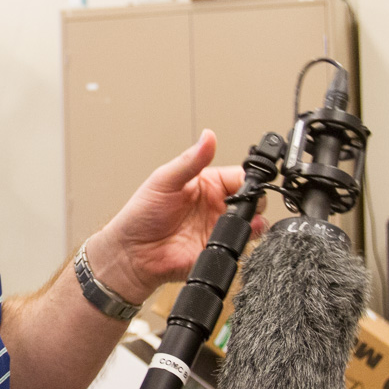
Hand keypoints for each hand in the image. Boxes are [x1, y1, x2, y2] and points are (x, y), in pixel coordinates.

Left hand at [86, 129, 265, 302]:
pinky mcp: (217, 248)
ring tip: (241, 219)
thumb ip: (190, 161)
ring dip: (253, 220)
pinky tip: (237, 235)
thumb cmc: (141, 214)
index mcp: (206, 183)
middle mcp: (215, 204)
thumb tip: (208, 136)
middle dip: (255, 200)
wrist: (133, 252)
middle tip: (244, 203)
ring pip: (251, 222)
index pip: (239, 176)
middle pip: (250, 199)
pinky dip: (245, 240)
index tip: (251, 182)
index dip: (249, 179)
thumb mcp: (165, 180)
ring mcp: (217, 227)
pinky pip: (241, 244)